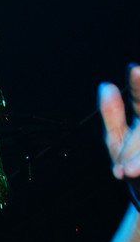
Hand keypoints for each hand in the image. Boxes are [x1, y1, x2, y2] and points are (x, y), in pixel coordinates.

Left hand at [99, 63, 139, 178]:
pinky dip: (139, 165)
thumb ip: (112, 114)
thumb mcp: (117, 138)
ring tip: (126, 169)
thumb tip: (105, 86)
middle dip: (139, 113)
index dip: (138, 85)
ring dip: (138, 157)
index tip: (134, 70)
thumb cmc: (131, 161)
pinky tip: (129, 171)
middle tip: (136, 86)